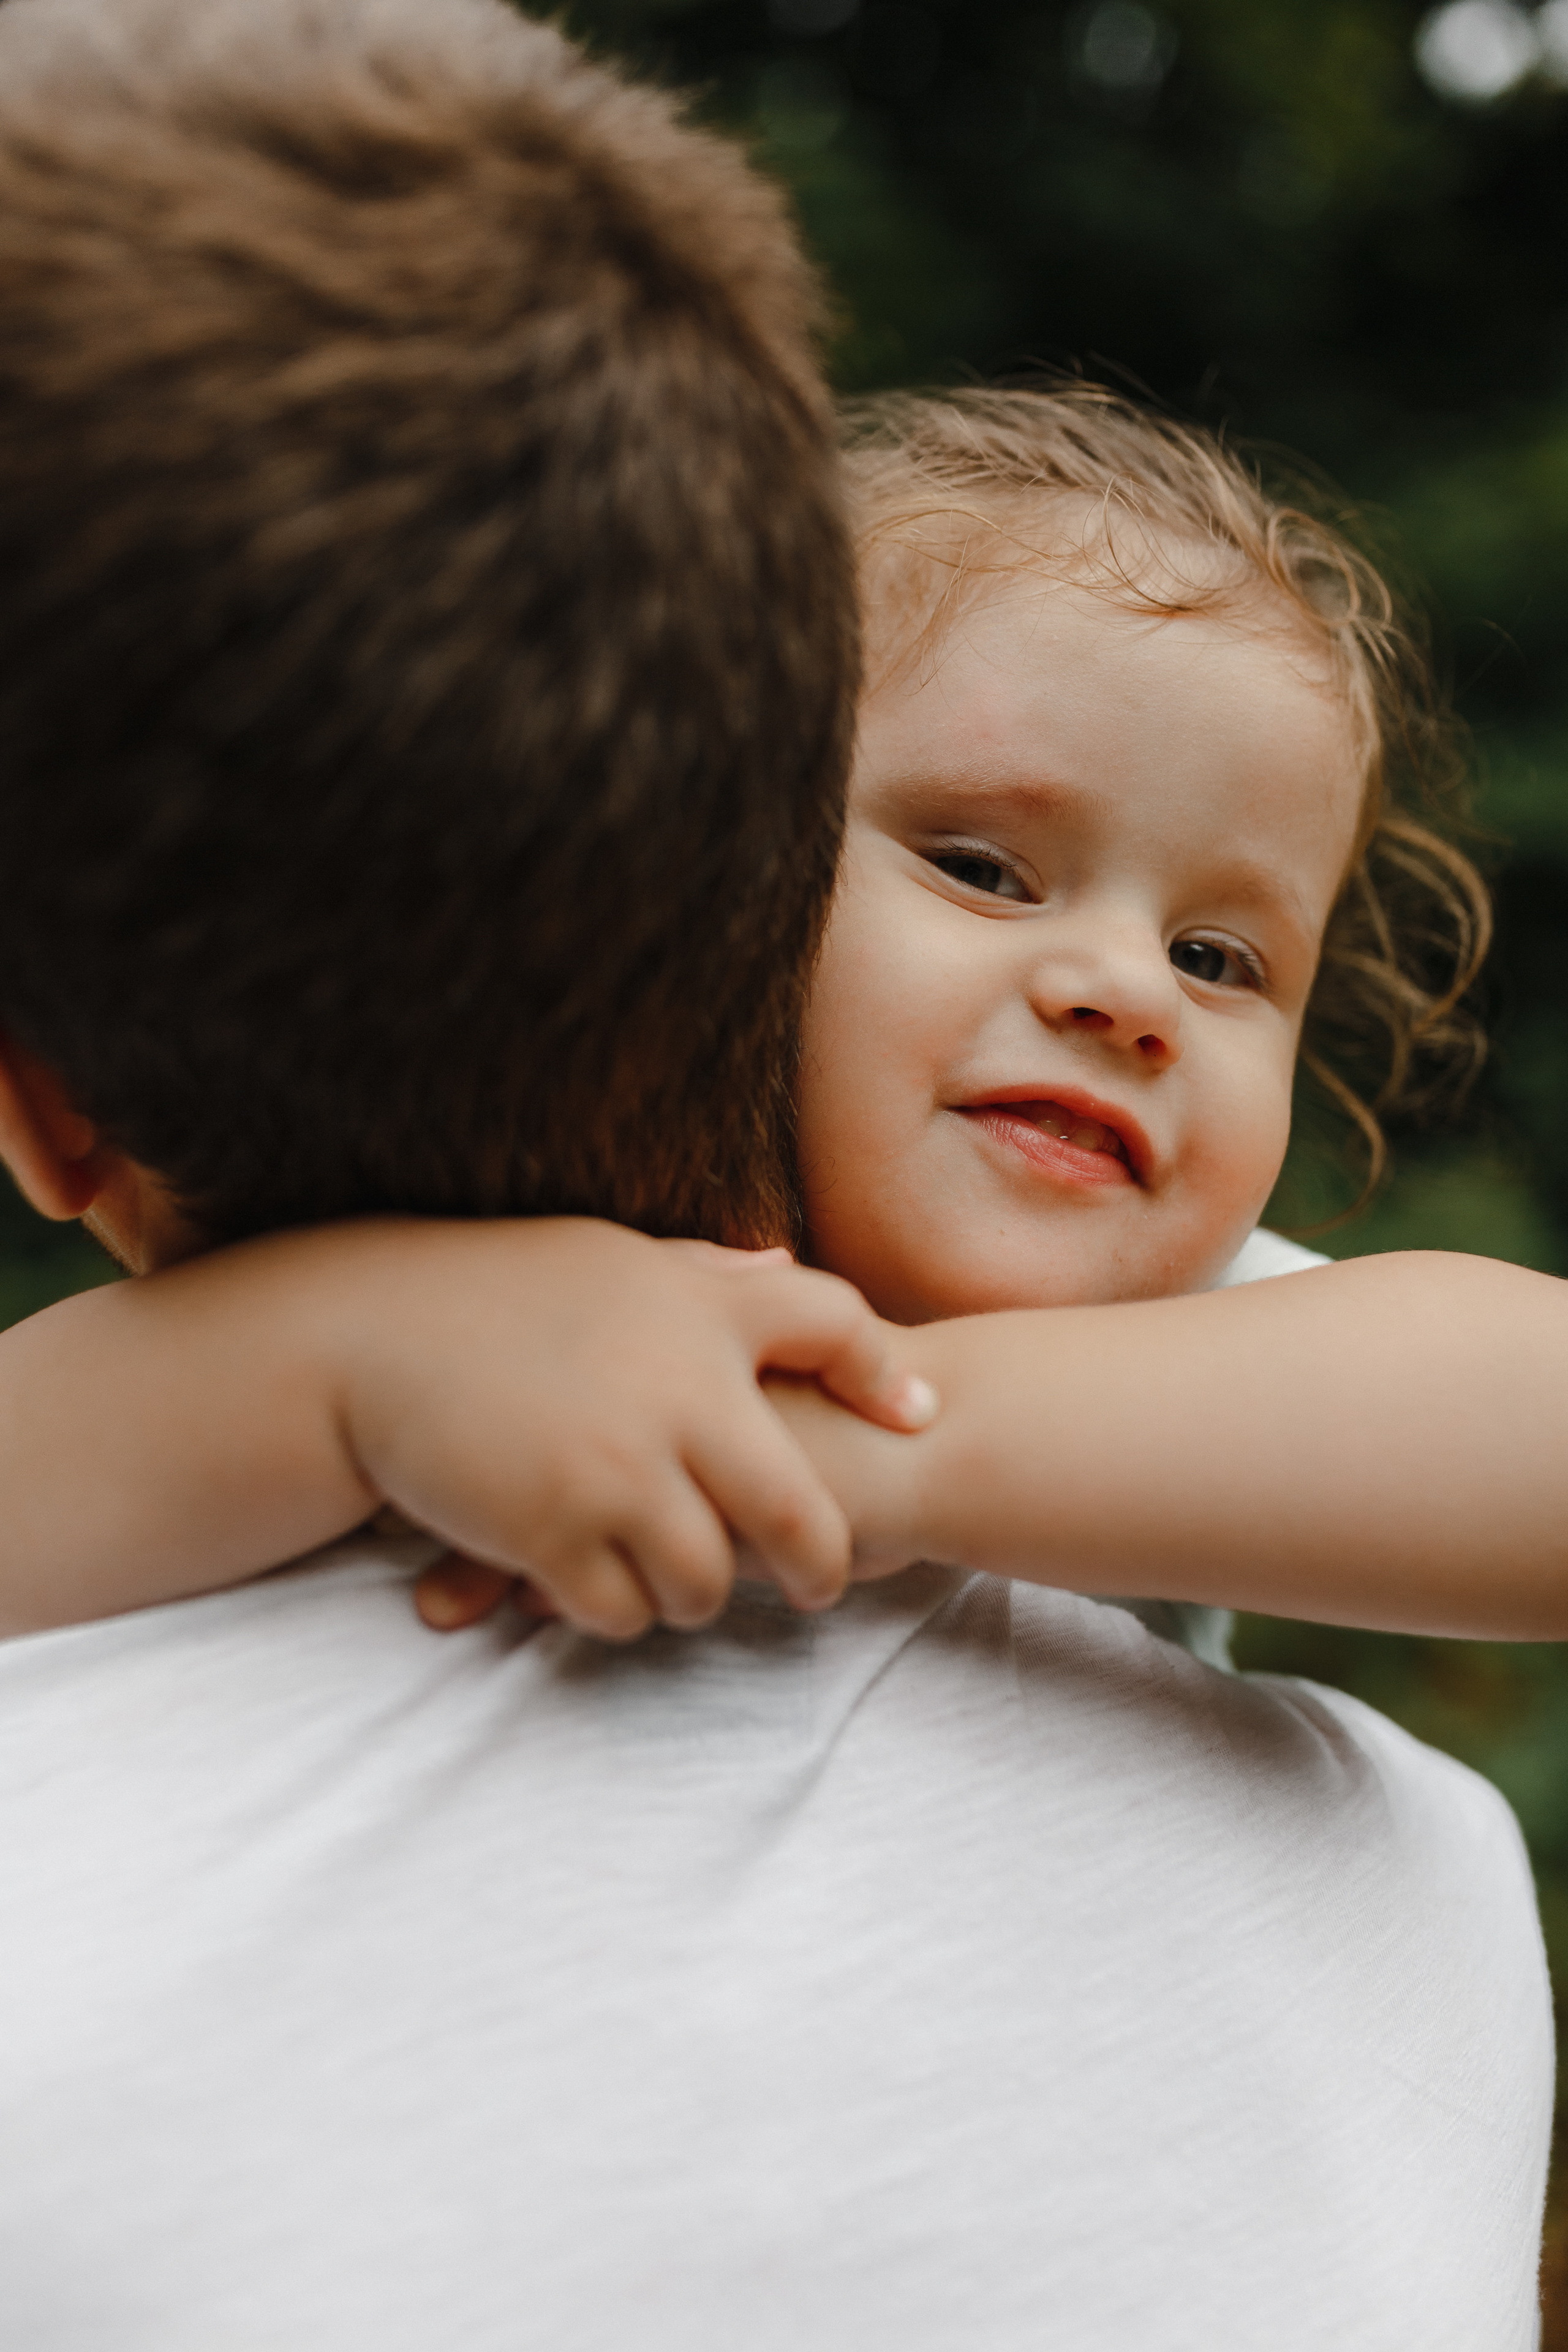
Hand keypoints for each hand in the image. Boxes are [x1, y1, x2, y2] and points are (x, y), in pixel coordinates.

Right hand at [338, 1220, 934, 1640]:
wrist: (369, 1333)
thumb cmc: (496, 1289)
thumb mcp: (612, 1259)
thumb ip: (707, 1275)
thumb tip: (785, 1267)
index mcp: (700, 1312)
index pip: (837, 1328)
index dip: (888, 1376)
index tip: (918, 1418)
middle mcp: (678, 1394)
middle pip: (798, 1513)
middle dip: (821, 1564)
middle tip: (820, 1583)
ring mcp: (617, 1471)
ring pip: (708, 1582)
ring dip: (703, 1594)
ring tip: (689, 1586)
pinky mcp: (552, 1533)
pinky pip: (621, 1611)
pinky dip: (619, 1612)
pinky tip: (602, 1587)